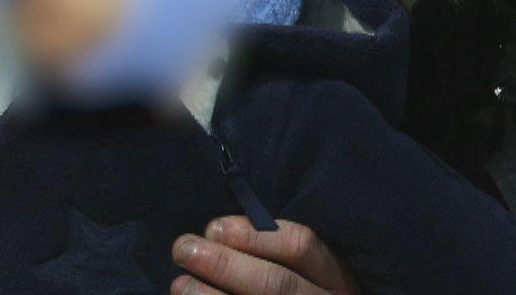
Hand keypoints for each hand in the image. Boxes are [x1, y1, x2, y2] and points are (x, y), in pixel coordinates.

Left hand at [171, 216, 360, 293]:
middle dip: (225, 264)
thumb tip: (217, 235)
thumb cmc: (302, 294)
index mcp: (336, 279)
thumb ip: (274, 257)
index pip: (300, 246)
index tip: (213, 227)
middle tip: (183, 248)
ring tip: (180, 285)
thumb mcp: (308, 277)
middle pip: (276, 284)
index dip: (254, 235)